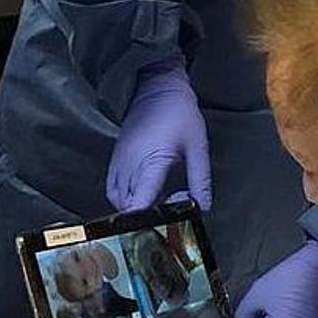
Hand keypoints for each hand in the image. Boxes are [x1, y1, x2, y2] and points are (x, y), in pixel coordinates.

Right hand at [106, 55, 211, 210]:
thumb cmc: (180, 115)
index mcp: (152, 161)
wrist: (157, 88)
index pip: (140, 201)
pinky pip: (113, 189)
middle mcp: (130, 164)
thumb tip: (203, 207)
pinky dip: (126, 199)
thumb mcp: (198, 147)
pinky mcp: (115, 160)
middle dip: (149, 215)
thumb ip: (201, 179)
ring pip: (119, 200)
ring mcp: (119, 162)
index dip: (145, 221)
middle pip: (130, 206)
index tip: (159, 229)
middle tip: (174, 202)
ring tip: (161, 197)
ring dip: (137, 208)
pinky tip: (145, 192)